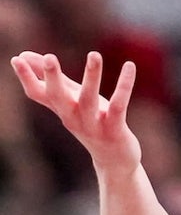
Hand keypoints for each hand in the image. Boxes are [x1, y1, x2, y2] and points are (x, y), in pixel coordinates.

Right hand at [10, 51, 140, 174]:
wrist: (114, 160)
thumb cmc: (92, 122)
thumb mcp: (72, 100)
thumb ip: (55, 79)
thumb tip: (25, 56)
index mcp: (61, 109)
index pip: (37, 94)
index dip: (26, 78)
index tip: (16, 58)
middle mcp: (72, 118)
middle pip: (58, 97)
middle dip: (53, 78)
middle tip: (49, 57)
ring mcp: (93, 125)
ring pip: (89, 99)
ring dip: (92, 76)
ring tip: (94, 54)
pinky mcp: (114, 129)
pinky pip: (118, 105)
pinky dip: (124, 86)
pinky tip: (129, 65)